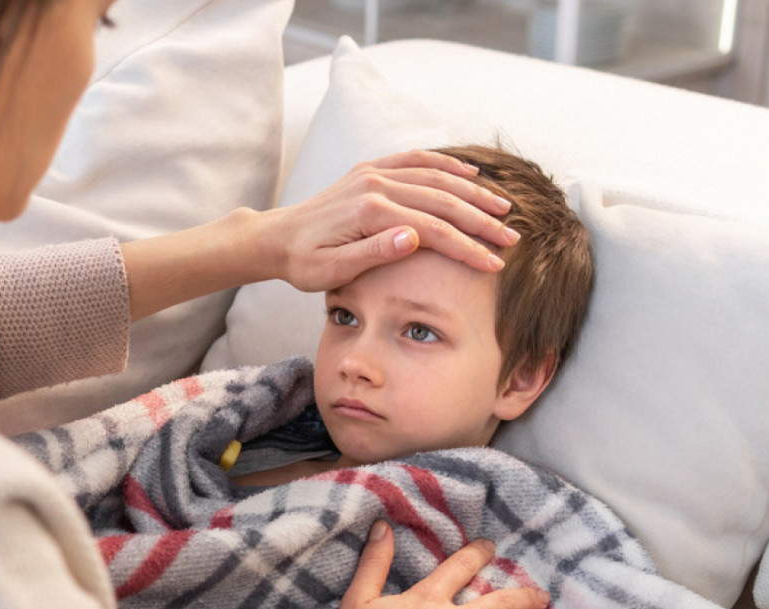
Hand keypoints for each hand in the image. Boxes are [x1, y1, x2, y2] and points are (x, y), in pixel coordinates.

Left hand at [261, 150, 520, 292]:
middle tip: (511, 239)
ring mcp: (372, 173)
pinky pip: (414, 160)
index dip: (467, 248)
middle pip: (442, 201)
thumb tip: (414, 237)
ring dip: (473, 192)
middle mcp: (375, 185)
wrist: (275, 239)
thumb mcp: (332, 271)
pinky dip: (445, 164)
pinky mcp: (369, 170)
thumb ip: (373, 253)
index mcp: (370, 212)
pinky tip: (469, 175)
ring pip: (435, 177)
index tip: (494, 264)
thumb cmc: (303, 263)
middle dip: (481, 221)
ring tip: (503, 208)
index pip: (433, 230)